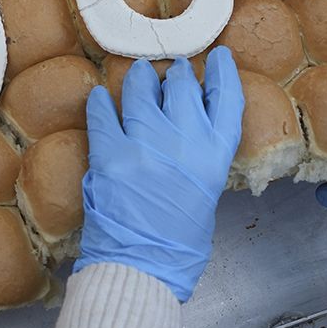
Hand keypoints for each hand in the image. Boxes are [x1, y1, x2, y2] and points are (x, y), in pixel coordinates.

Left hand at [77, 48, 243, 301]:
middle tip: (172, 71)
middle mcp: (184, 142)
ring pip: (141, 91)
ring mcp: (145, 144)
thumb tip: (188, 131)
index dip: (222, 73)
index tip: (218, 58)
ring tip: (138, 74)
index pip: (227, 98)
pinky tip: (100, 97)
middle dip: (177, 74)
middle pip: (183, 87)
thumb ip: (201, 159)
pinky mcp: (110, 154)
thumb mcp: (208, 196)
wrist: (143, 268)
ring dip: (139, 79)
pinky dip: (101, 103)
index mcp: (215, 157)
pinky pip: (103, 114)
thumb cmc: (180, 246)